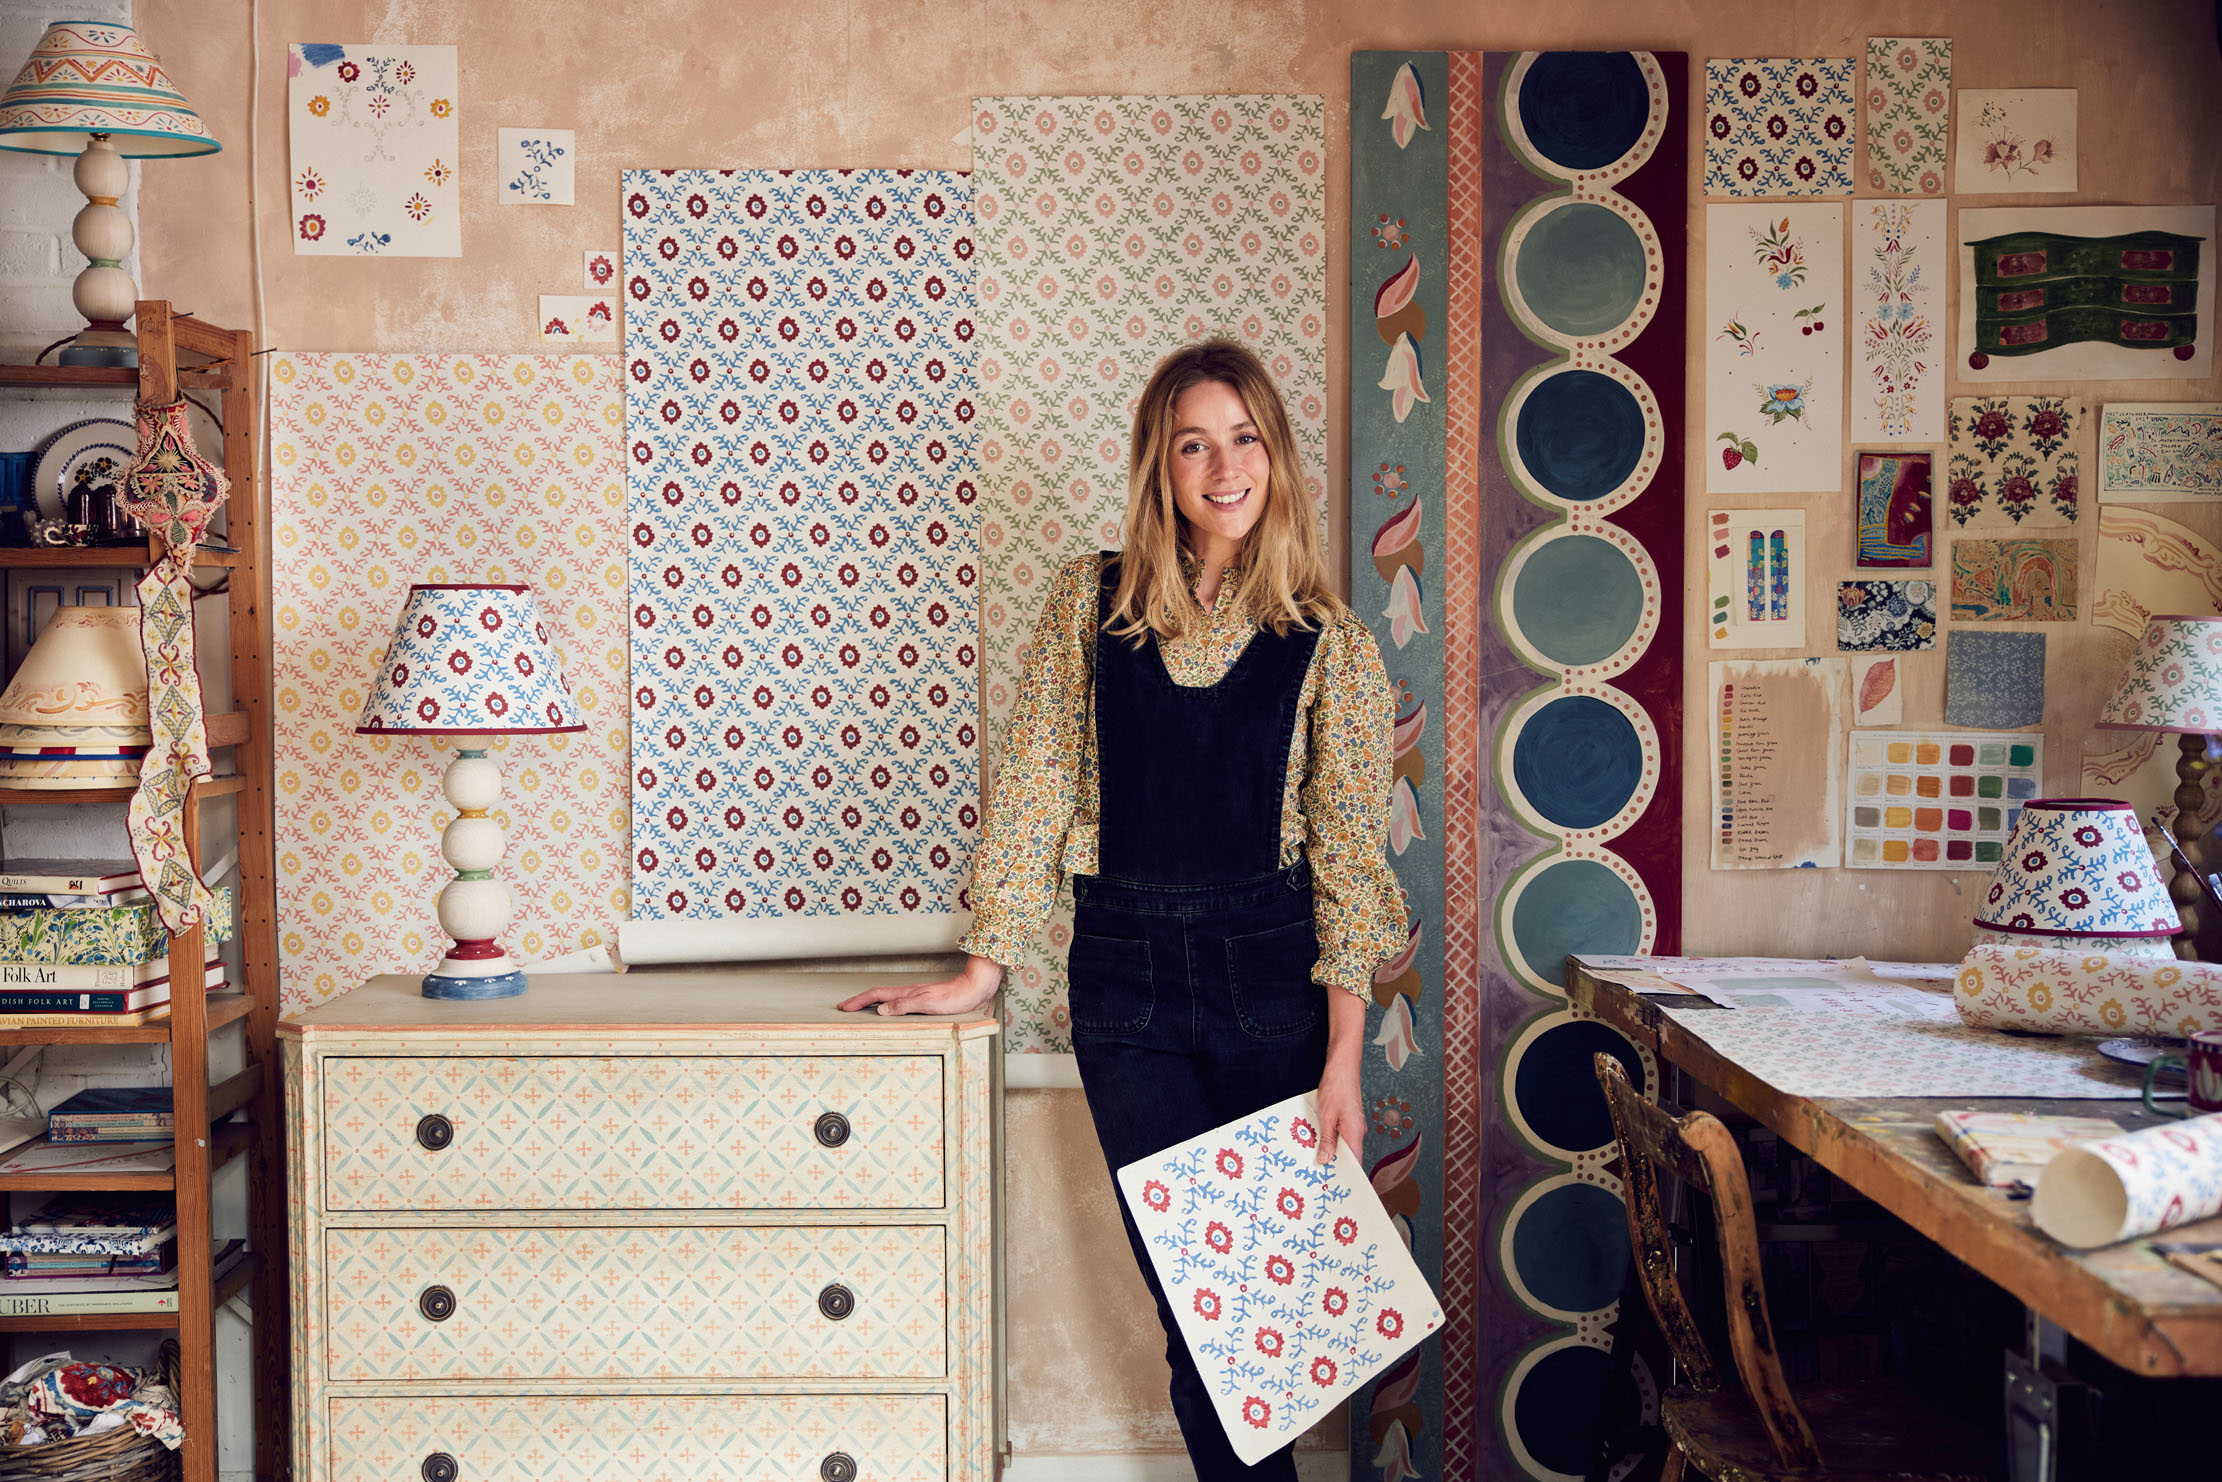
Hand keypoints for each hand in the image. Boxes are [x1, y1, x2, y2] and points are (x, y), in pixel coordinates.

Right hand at [836, 953, 1003, 1016]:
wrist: (974, 988)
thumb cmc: (955, 998)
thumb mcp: (929, 1004)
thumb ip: (905, 1005)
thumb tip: (880, 1009)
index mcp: (907, 993)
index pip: (876, 995)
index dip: (859, 1001)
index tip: (844, 1007)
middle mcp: (909, 992)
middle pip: (878, 994)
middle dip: (859, 1000)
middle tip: (844, 1007)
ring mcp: (916, 994)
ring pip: (886, 997)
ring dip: (870, 1002)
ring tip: (859, 1008)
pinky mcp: (924, 998)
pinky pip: (897, 1001)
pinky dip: (885, 1004)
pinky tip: (888, 1009)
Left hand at [1314, 989, 1368, 1163]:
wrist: (1343, 1066)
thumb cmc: (1336, 1087)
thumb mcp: (1326, 1115)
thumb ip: (1327, 1139)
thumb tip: (1325, 1160)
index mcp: (1355, 1133)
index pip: (1355, 1162)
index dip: (1347, 1176)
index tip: (1336, 1187)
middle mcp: (1358, 1131)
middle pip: (1349, 1156)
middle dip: (1336, 1166)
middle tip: (1321, 1178)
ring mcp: (1354, 1125)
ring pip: (1345, 1145)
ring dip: (1332, 1153)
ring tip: (1317, 1163)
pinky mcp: (1349, 1119)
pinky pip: (1342, 1135)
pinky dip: (1332, 1141)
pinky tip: (1320, 1143)